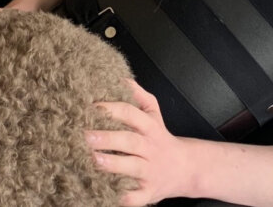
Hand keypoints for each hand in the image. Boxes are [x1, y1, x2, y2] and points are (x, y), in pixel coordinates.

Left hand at [86, 79, 195, 205]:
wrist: (187, 169)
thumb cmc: (161, 140)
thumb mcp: (154, 116)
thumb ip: (139, 97)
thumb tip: (121, 78)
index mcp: (150, 128)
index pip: (131, 114)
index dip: (112, 108)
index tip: (91, 107)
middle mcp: (151, 148)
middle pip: (130, 140)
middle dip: (108, 137)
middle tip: (85, 136)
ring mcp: (150, 171)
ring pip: (133, 166)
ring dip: (114, 163)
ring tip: (94, 159)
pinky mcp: (149, 193)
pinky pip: (136, 197)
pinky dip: (123, 197)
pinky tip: (107, 193)